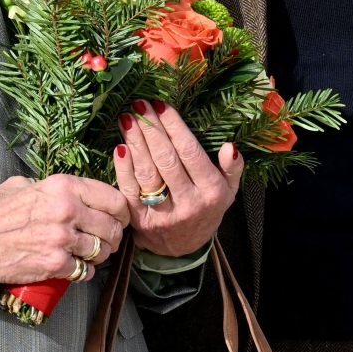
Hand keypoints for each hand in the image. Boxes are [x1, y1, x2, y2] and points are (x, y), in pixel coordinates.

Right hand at [0, 174, 129, 285]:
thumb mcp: (26, 185)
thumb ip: (56, 189)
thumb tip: (77, 195)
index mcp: (63, 187)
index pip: (114, 199)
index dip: (121, 213)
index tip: (117, 219)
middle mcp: (67, 210)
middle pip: (113, 228)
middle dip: (112, 238)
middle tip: (103, 241)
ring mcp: (62, 239)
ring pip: (102, 252)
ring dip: (97, 256)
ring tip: (85, 254)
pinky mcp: (54, 264)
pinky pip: (85, 272)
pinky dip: (82, 272)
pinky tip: (71, 266)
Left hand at [112, 100, 243, 257]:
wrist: (183, 247)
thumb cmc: (206, 208)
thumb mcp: (228, 191)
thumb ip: (232, 168)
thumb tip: (230, 147)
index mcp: (211, 192)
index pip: (189, 153)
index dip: (174, 127)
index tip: (161, 105)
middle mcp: (188, 204)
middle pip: (166, 159)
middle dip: (151, 129)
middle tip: (139, 105)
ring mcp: (163, 214)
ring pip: (146, 172)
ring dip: (135, 142)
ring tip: (127, 118)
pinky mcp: (140, 220)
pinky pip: (130, 189)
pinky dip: (123, 167)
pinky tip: (120, 146)